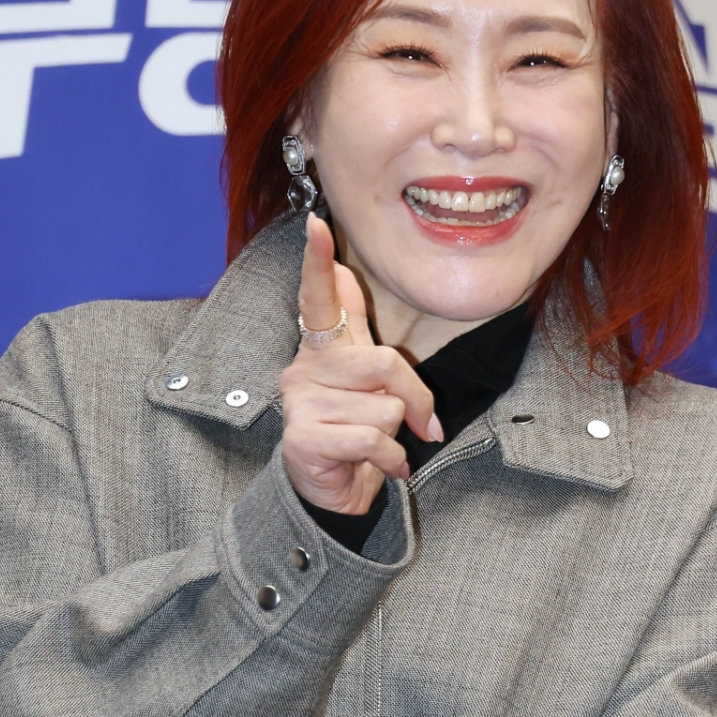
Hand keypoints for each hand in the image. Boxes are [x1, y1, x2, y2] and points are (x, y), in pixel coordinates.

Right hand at [279, 213, 442, 514]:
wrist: (334, 492)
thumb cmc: (354, 428)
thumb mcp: (362, 376)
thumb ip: (354, 325)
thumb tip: (345, 269)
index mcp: (322, 347)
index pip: (318, 298)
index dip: (318, 263)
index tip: (316, 224)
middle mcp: (305, 369)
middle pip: (385, 364)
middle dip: (414, 400)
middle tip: (417, 424)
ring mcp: (300, 404)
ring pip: (385, 409)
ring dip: (397, 436)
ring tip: (376, 445)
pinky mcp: (304, 439)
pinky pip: (372, 441)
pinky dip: (392, 461)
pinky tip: (384, 467)